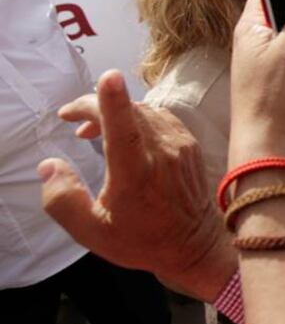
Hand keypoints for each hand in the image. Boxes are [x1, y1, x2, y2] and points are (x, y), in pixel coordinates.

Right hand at [38, 71, 234, 301]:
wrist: (196, 245)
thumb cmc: (143, 240)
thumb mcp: (91, 232)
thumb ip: (63, 199)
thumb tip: (49, 165)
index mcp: (136, 172)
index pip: (125, 126)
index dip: (113, 100)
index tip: (107, 77)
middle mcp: (162, 152)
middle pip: (128, 111)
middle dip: (94, 106)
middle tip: (70, 119)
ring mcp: (180, 145)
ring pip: (143, 110)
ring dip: (114, 111)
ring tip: (90, 129)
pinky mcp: (189, 144)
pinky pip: (159, 117)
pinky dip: (137, 117)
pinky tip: (123, 133)